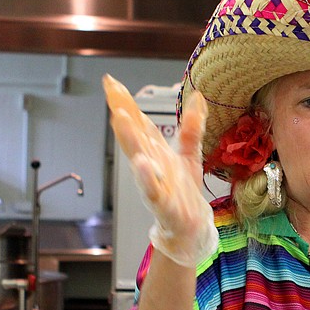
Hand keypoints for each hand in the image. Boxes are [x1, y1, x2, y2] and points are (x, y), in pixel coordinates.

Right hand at [103, 74, 217, 266]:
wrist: (190, 228)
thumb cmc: (183, 193)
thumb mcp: (190, 155)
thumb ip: (191, 128)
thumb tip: (198, 97)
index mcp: (154, 153)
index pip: (138, 123)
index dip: (125, 102)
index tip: (111, 81)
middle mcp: (150, 166)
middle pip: (133, 136)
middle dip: (121, 115)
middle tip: (111, 93)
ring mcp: (154, 184)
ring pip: (138, 160)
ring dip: (128, 141)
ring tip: (119, 119)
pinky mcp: (163, 204)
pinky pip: (153, 190)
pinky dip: (147, 178)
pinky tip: (142, 163)